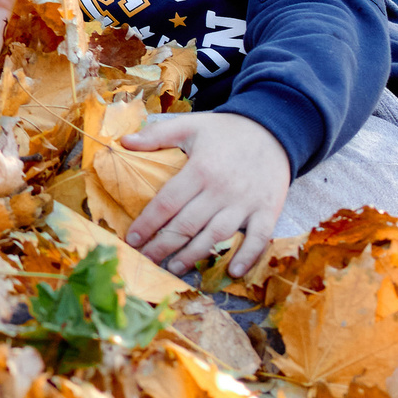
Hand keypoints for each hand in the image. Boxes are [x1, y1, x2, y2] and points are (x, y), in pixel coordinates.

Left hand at [121, 111, 291, 277]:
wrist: (273, 130)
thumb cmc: (225, 131)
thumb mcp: (190, 125)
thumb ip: (156, 134)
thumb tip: (124, 142)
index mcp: (201, 170)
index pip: (168, 202)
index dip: (148, 223)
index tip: (132, 239)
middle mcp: (222, 190)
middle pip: (188, 225)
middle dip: (164, 245)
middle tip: (146, 260)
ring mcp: (246, 203)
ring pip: (217, 236)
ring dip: (195, 255)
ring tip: (174, 268)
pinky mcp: (269, 211)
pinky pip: (259, 239)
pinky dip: (247, 257)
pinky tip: (232, 272)